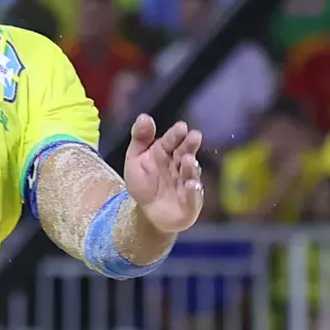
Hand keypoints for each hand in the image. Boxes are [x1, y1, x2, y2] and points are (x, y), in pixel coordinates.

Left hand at [121, 114, 205, 241]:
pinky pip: (193, 197)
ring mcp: (187, 183)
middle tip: (194, 136)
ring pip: (190, 174)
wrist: (146, 213)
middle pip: (185, 153)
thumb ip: (140, 138)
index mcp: (166, 153)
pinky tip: (191, 185)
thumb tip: (144, 116)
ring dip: (190, 167)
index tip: (181, 127)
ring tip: (188, 160)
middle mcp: (179, 166)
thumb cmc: (144, 182)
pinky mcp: (191, 203)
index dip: (176, 135)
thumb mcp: (135, 159)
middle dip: (190, 145)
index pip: (171, 141)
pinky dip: (193, 192)